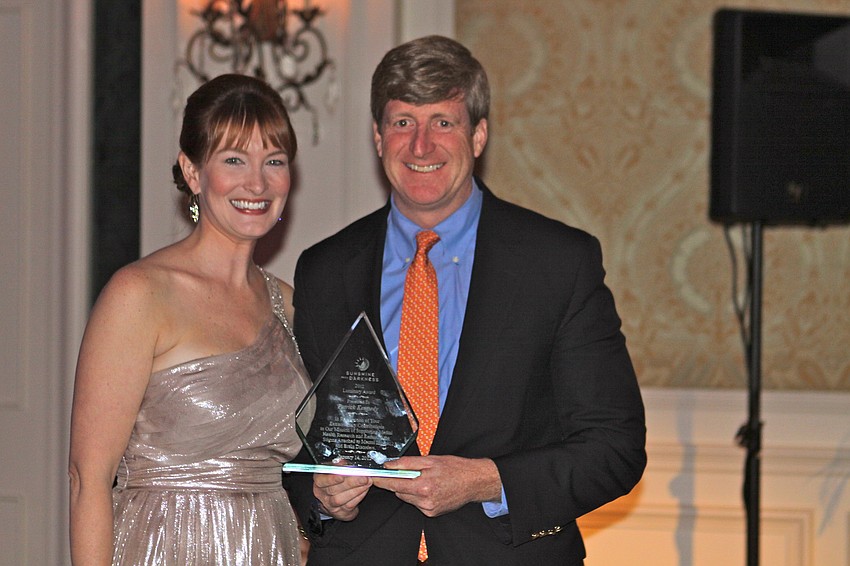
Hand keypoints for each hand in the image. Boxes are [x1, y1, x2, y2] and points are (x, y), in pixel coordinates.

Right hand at [313, 470, 371, 520]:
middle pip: (334, 489)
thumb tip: (344, 463)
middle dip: (351, 482)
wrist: (333, 496)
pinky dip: (359, 496)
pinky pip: (349, 505)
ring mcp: (330, 504)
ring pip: (341, 499)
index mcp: (319, 480)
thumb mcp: (334, 468)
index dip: (332, 478)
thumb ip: (339, 465)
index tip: (342, 475)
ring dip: (356, 489)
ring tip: (366, 481)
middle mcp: (322, 493)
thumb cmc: (334, 479)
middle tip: (363, 477)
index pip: (322, 480)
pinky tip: (364, 489)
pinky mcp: (340, 512)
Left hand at [373, 455, 501, 516]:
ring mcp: (428, 509)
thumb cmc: (455, 468)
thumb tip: (389, 464)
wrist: (474, 481)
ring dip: (410, 488)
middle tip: (410, 471)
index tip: (373, 476)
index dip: (381, 480)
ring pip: (407, 497)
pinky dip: (419, 495)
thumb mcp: (431, 460)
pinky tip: (431, 488)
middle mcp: (425, 500)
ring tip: (425, 479)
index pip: (394, 484)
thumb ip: (407, 463)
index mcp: (423, 485)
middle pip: (399, 491)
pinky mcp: (432, 513)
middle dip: (399, 481)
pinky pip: (417, 503)